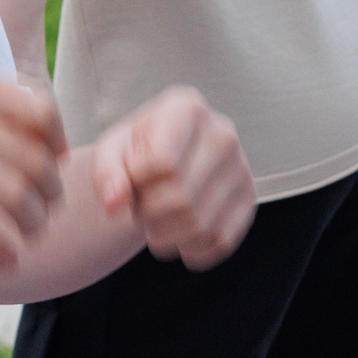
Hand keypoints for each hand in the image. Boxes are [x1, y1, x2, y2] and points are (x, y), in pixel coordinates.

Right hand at [0, 63, 67, 265]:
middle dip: (51, 193)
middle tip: (47, 210)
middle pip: (32, 160)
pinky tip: (5, 257)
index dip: (58, 145)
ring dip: (33, 223)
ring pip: (11, 195)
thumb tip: (46, 130)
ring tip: (30, 234)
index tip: (54, 165)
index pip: (39, 112)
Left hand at [95, 87, 255, 269]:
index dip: (136, 182)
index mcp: (187, 108)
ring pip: (200, 225)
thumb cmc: (136, 151)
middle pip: (181, 198)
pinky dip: (190, 249)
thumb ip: (107, 173)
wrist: (164, 161)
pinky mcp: (250, 201)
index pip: (162, 163)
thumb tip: (115, 204)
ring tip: (155, 218)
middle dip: (148, 213)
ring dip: (165, 235)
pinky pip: (219, 242)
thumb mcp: (112, 151)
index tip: (132, 175)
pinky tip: (178, 232)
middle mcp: (223, 133)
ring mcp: (242, 168)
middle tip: (140, 205)